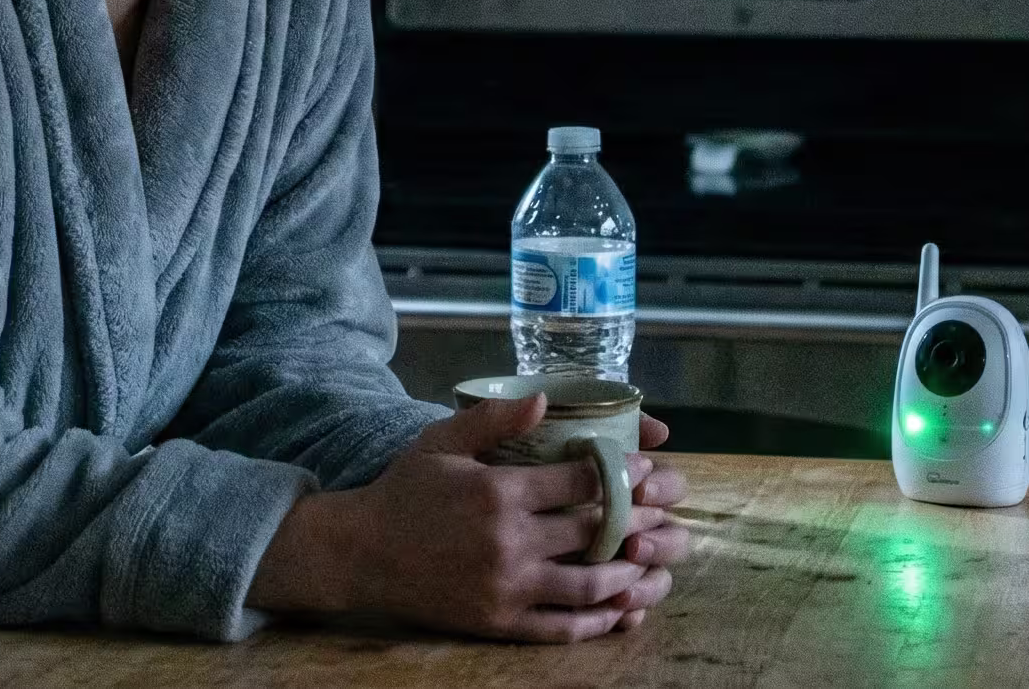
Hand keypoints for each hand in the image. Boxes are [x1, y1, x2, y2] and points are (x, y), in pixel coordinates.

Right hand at [249, 396, 690, 642]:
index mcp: (499, 492)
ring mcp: (506, 586)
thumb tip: (546, 400)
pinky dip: (599, 621)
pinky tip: (622, 610)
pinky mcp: (499, 622)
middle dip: (640, 521)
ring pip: (590, 585)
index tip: (648, 470)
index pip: (581, 481)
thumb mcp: (442, 441)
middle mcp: (509, 541)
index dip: (622, 474)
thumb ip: (495, 419)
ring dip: (631, 575)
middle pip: (596, 532)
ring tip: (654, 565)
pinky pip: (562, 629)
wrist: (360, 553)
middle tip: (668, 514)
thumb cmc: (404, 491)